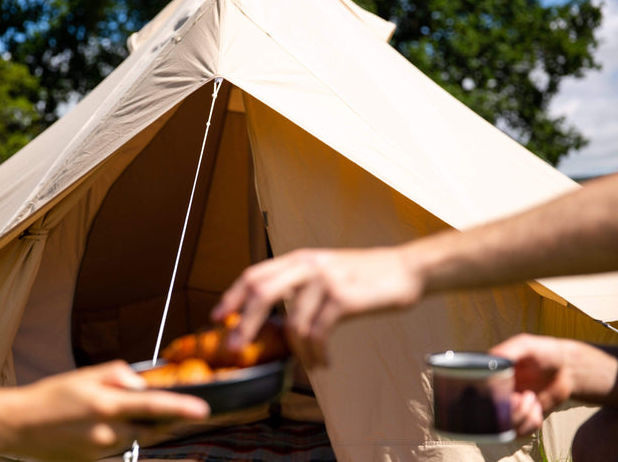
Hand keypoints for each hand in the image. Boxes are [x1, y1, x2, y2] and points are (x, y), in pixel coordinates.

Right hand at [6, 361, 209, 459]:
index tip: (204, 409)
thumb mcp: (87, 374)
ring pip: (135, 440)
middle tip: (172, 413)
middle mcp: (106, 431)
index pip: (153, 406)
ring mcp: (99, 451)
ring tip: (119, 414)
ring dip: (139, 428)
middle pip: (150, 430)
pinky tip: (99, 426)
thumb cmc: (53, 394)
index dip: (181, 408)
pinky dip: (119, 437)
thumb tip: (143, 386)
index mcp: (106, 404)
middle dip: (164, 422)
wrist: (19, 425)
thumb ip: (120, 375)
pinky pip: (118, 449)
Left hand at [212, 247, 422, 366]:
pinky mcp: (343, 299)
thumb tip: (272, 315)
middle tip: (235, 348)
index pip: (255, 274)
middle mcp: (308, 266)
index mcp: (301, 259)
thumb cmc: (366, 275)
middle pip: (260, 293)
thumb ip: (301, 285)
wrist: (406, 269)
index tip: (218, 316)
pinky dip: (316, 354)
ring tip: (309, 365)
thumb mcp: (328, 270)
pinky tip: (324, 363)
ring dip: (296, 352)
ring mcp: (325, 281)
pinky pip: (317, 334)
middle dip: (243, 324)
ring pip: (292, 323)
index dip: (232, 296)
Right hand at [489, 334, 573, 435]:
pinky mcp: (522, 417)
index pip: (478, 393)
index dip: (491, 399)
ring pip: (505, 427)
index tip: (509, 394)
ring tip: (532, 399)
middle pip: (490, 415)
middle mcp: (496, 392)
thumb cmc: (545, 352)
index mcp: (490, 375)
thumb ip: (507, 351)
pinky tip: (536, 408)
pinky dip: (530, 423)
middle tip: (523, 397)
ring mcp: (509, 406)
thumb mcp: (525, 345)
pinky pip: (520, 432)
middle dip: (510, 411)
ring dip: (522, 416)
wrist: (567, 368)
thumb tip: (490, 358)